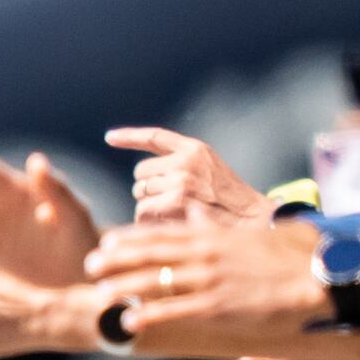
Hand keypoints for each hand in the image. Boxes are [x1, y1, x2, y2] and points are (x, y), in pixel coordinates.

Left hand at [83, 217, 329, 359]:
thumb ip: (215, 226)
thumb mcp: (247, 233)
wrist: (316, 276)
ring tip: (100, 292)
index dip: (131, 237)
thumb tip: (194, 214)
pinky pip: (176, 311)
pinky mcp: (218, 306)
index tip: (107, 239)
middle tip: (90, 264)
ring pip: (157, 281)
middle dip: (117, 259)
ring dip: (125, 286)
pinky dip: (150, 316)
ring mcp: (211, 280)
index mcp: (213, 235)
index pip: (163, 232)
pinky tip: (129, 322)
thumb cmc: (287, 256)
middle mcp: (206, 253)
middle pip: (151, 254)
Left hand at [103, 127, 265, 226]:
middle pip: (141, 173)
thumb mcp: (209, 169)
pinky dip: (149, 221)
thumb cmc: (228, 200)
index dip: (130, 137)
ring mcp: (179, 179)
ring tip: (174, 212)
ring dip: (148, 206)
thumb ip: (182, 165)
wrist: (249, 218)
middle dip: (148, 188)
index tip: (110, 138)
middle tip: (170, 201)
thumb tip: (143, 177)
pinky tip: (169, 222)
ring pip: (140, 194)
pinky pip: (142, 211)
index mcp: (194, 148)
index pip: (155, 137)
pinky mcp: (174, 200)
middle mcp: (185, 160)